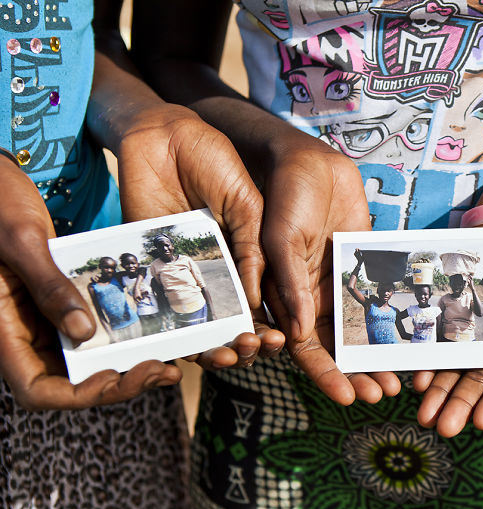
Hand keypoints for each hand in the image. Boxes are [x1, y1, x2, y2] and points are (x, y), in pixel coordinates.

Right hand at [0, 159, 180, 409]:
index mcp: (1, 329)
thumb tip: (84, 333)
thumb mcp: (22, 238)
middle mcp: (22, 334)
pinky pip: (92, 331)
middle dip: (119, 383)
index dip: (82, 395)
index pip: (39, 390)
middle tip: (165, 370)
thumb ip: (50, 286)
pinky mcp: (59, 304)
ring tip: (171, 358)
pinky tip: (156, 331)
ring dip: (127, 365)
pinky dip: (122, 336)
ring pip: (87, 362)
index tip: (121, 376)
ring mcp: (41, 321)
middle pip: (71, 383)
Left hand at [114, 103, 283, 364]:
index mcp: (248, 256)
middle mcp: (219, 270)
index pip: (266, 302)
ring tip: (233, 353)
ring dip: (220, 347)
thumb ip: (253, 250)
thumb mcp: (248, 205)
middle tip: (260, 348)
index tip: (286, 339)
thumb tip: (257, 301)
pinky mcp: (153, 267)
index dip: (277, 324)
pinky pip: (167, 310)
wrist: (164, 137)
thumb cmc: (213, 161)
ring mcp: (187, 272)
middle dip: (251, 345)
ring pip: (205, 325)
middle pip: (237, 323)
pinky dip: (180, 334)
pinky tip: (197, 346)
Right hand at [260, 129, 399, 404]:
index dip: (324, 375)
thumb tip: (296, 334)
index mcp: (283, 296)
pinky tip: (411, 335)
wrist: (308, 159)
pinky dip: (389, 318)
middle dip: (356, 373)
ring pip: (357, 329)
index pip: (303, 349)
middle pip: (333, 348)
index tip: (348, 398)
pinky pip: (375, 298)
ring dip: (374, 353)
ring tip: (399, 379)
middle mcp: (310, 296)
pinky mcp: (358, 265)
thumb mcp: (282, 237)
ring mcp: (335, 282)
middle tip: (383, 395)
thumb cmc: (285, 195)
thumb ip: (289, 283)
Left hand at [414, 157, 482, 436]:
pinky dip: (426, 351)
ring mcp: (472, 313)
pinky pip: (435, 328)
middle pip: (474, 376)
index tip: (478, 425)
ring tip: (421, 410)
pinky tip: (413, 372)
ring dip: (438, 386)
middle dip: (458, 403)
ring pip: (451, 359)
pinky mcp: (450, 293)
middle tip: (438, 427)